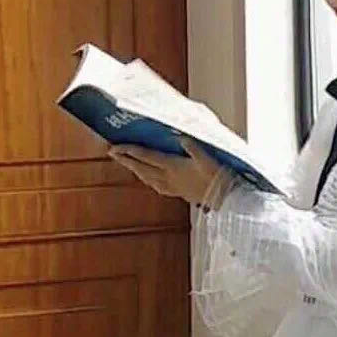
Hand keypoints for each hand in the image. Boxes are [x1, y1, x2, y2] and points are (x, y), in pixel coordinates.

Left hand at [108, 137, 230, 205]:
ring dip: (134, 169)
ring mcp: (172, 187)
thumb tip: (181, 137)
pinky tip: (148, 179)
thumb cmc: (217, 177)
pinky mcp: (178, 193)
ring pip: (146, 178)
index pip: (146, 157)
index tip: (115, 146)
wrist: (225, 199)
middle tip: (112, 152)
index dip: (130, 151)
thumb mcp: (207, 158)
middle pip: (141, 168)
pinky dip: (147, 179)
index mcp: (173, 167)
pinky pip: (156, 185)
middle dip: (125, 160)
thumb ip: (193, 147)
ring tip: (126, 163)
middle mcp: (168, 178)